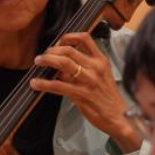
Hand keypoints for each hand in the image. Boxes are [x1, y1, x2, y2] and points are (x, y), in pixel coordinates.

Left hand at [30, 32, 140, 151]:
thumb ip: (84, 69)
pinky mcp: (81, 94)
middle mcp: (95, 67)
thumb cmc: (108, 98)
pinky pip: (58, 86)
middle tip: (43, 56)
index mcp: (101, 61)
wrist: (119, 117)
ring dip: (47, 61)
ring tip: (38, 63)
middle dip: (52, 50)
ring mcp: (88, 81)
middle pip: (69, 50)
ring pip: (63, 63)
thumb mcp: (101, 77)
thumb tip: (61, 68)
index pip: (85, 38)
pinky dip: (44, 84)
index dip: (68, 37)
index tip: (58, 42)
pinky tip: (36, 84)